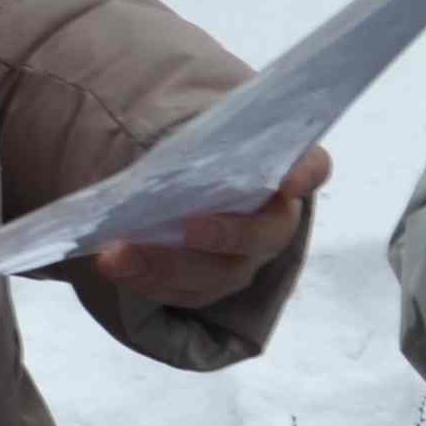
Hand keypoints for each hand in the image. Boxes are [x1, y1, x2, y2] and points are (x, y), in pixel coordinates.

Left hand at [91, 144, 326, 309]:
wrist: (182, 182)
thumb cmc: (200, 150)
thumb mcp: (207, 133)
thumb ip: (206, 136)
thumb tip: (169, 145)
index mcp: (285, 171)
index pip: (312, 168)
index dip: (304, 175)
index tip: (288, 180)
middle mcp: (275, 221)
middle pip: (263, 235)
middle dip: (224, 234)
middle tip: (188, 228)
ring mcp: (244, 259)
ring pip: (220, 273)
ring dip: (167, 265)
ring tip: (118, 254)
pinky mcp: (211, 285)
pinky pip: (187, 292)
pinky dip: (147, 280)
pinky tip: (114, 264)